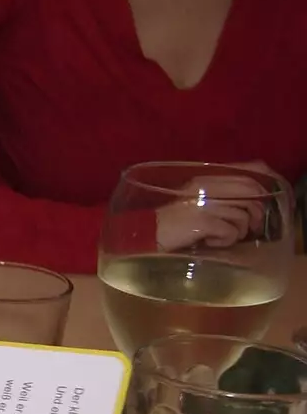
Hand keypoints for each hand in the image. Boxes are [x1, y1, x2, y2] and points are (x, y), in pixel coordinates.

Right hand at [155, 162, 274, 250]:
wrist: (145, 234)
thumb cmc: (172, 221)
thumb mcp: (196, 200)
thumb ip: (220, 194)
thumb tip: (254, 200)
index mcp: (207, 178)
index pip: (248, 170)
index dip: (264, 182)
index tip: (267, 197)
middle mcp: (207, 186)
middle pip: (251, 193)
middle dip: (256, 214)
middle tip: (251, 228)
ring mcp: (205, 203)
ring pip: (243, 216)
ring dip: (236, 232)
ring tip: (220, 237)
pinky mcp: (203, 222)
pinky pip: (230, 232)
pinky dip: (224, 241)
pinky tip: (209, 242)